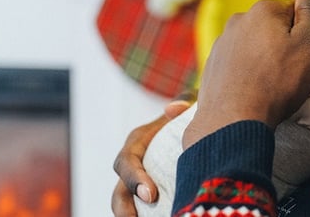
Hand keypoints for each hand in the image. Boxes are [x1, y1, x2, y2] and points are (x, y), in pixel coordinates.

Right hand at [110, 96, 193, 215]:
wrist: (190, 126)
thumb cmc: (187, 115)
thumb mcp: (186, 106)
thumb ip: (183, 103)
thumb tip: (173, 109)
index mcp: (137, 143)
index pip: (127, 162)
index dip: (134, 179)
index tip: (150, 195)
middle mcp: (132, 165)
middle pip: (119, 191)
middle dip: (125, 209)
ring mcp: (137, 181)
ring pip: (125, 204)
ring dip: (130, 216)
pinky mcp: (147, 193)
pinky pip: (141, 210)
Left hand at [183, 0, 309, 148]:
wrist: (232, 121)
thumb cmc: (276, 84)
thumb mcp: (309, 45)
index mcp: (263, 10)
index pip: (297, 9)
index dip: (308, 31)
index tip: (309, 53)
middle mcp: (238, 20)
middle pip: (274, 26)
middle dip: (285, 43)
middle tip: (293, 70)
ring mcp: (222, 43)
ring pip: (255, 44)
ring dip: (266, 58)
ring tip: (273, 84)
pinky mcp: (212, 66)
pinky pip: (239, 62)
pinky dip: (248, 72)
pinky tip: (255, 90)